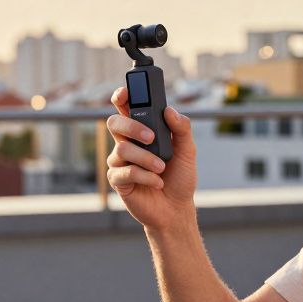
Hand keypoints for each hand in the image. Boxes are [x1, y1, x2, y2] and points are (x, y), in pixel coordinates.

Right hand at [106, 87, 197, 229]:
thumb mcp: (187, 150)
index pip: (125, 108)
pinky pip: (125, 172)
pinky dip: (145, 176)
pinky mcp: (118, 181)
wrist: (177, 209)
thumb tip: (170, 111)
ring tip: (162, 168)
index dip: (121, 96)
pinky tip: (157, 182)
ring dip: (146, 158)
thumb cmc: (180, 177)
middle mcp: (127, 143)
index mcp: (141, 131)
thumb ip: (181, 128)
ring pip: (122, 149)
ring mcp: (120, 162)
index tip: (125, 92)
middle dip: (132, 126)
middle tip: (152, 138)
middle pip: (115, 122)